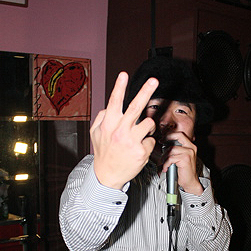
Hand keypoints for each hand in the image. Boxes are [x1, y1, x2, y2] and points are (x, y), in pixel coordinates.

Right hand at [90, 72, 157, 188]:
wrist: (107, 176)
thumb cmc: (104, 152)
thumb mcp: (96, 134)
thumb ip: (102, 117)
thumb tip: (109, 106)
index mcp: (109, 125)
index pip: (114, 102)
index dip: (119, 87)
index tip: (124, 74)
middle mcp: (120, 131)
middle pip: (135, 107)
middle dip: (146, 91)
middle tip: (154, 80)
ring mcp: (132, 141)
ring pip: (148, 123)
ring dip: (147, 126)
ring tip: (139, 135)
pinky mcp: (142, 151)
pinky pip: (151, 139)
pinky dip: (147, 142)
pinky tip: (138, 149)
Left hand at [162, 132, 203, 195]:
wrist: (190, 181)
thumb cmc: (184, 170)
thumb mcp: (181, 157)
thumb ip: (176, 149)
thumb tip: (164, 144)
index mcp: (190, 146)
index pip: (180, 134)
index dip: (170, 134)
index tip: (163, 138)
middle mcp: (191, 147)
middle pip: (177, 136)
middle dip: (167, 138)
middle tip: (161, 142)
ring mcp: (189, 153)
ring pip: (171, 149)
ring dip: (164, 157)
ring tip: (163, 162)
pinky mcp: (185, 159)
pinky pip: (171, 158)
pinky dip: (166, 164)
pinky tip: (166, 168)